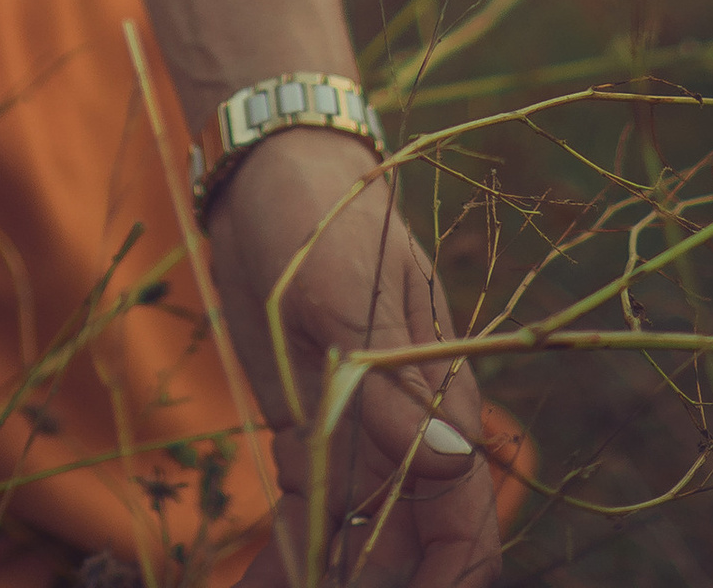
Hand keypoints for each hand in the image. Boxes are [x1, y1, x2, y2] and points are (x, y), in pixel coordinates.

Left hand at [209, 127, 499, 583]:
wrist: (269, 166)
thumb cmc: (321, 214)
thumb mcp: (349, 291)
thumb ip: (396, 383)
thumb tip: (457, 465)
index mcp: (434, 401)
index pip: (463, 519)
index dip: (448, 580)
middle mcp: (403, 432)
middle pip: (405, 548)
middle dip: (370, 586)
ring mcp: (354, 434)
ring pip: (353, 542)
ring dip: (320, 578)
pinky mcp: (308, 429)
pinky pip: (306, 514)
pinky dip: (284, 556)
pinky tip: (250, 581)